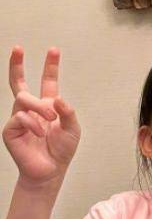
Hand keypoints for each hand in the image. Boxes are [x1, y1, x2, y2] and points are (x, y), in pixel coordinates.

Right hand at [2, 47, 79, 188]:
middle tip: (18, 48)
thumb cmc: (61, 150)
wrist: (50, 170)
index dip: (51, 66)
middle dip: (17, 65)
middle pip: (19, 83)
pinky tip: (38, 133)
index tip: (53, 50)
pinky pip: (19, 117)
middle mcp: (31, 109)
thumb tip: (56, 98)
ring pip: (23, 98)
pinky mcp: (11, 129)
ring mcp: (19, 118)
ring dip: (39, 107)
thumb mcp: (73, 128)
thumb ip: (68, 111)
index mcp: (48, 106)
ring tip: (50, 119)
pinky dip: (32, 124)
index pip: (48, 82)